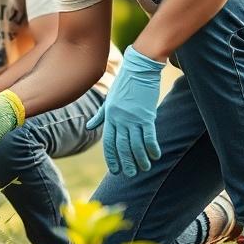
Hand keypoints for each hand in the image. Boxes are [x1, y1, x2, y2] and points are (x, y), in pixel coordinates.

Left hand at [85, 45, 162, 176]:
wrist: (139, 68)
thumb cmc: (124, 83)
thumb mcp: (109, 100)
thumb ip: (100, 115)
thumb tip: (88, 126)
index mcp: (110, 116)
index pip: (108, 142)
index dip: (111, 157)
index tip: (115, 170)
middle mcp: (120, 119)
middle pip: (122, 146)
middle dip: (126, 162)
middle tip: (130, 174)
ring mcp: (133, 118)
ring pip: (135, 144)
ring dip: (140, 159)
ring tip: (144, 169)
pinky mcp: (147, 115)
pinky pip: (149, 136)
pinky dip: (152, 147)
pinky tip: (155, 156)